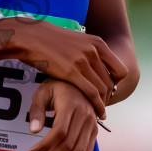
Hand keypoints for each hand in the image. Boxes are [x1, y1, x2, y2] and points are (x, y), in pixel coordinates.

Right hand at [5, 19, 124, 114]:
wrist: (31, 37)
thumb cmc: (50, 40)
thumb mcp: (77, 41)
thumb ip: (89, 52)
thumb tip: (97, 65)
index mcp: (98, 43)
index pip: (121, 69)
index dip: (117, 84)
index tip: (108, 91)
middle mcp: (94, 51)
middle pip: (111, 82)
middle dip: (108, 97)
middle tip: (103, 106)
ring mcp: (83, 61)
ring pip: (102, 89)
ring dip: (102, 103)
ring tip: (99, 112)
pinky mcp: (71, 72)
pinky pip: (91, 93)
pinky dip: (96, 105)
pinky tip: (96, 113)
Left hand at [24, 80, 99, 150]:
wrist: (77, 82)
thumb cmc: (55, 87)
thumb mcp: (41, 93)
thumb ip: (36, 111)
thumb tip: (33, 131)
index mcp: (71, 105)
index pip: (59, 132)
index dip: (44, 147)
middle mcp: (85, 116)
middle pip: (68, 146)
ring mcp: (92, 124)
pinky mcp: (95, 131)